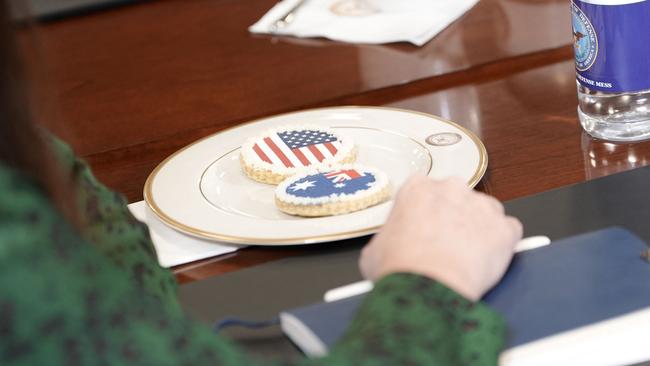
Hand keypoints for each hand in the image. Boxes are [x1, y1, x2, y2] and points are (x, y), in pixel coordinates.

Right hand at [359, 175, 522, 300]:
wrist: (427, 288)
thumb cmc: (399, 269)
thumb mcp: (374, 250)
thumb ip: (387, 238)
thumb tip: (389, 248)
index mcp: (417, 188)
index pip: (423, 192)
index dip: (423, 214)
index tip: (422, 229)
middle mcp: (451, 188)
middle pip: (456, 198)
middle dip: (453, 217)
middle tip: (444, 244)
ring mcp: (482, 206)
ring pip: (485, 212)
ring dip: (479, 228)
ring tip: (467, 255)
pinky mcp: (505, 228)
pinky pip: (508, 231)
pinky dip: (502, 245)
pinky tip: (488, 260)